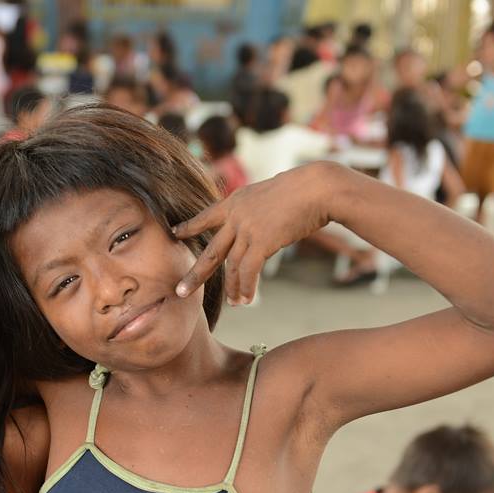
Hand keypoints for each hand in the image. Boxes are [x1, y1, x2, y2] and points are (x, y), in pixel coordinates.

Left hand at [172, 162, 336, 303]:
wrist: (319, 187)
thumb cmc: (305, 188)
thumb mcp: (271, 193)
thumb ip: (258, 210)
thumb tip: (260, 223)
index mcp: (236, 201)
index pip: (206, 216)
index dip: (190, 226)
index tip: (175, 232)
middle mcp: (236, 216)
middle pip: (211, 251)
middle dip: (195, 274)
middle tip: (180, 292)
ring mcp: (247, 229)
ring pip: (232, 266)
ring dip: (232, 288)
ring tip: (232, 304)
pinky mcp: (262, 241)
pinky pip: (249, 271)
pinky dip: (247, 287)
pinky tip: (246, 299)